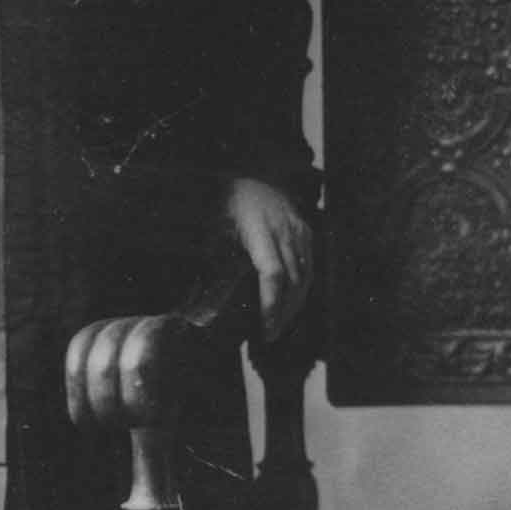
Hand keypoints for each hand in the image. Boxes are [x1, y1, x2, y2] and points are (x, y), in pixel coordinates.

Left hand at [224, 177, 311, 342]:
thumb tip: (200, 305)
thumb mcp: (214, 231)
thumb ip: (214, 265)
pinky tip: (291, 303)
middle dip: (284, 312)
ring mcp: (299, 230)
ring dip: (295, 304)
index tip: (265, 327)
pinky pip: (310, 266)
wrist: (250, 174)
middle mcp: (284, 231)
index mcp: (259, 229)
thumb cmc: (226, 205)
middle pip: (293, 280)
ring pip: (305, 276)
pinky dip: (302, 288)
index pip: (272, 274)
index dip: (271, 304)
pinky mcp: (306, 232)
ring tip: (280, 324)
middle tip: (270, 334)